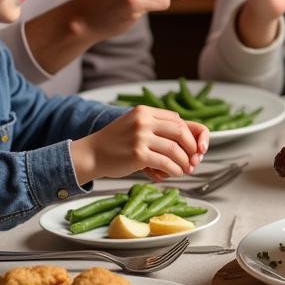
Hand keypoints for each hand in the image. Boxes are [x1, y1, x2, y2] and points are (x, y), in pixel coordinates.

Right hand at [70, 106, 208, 184]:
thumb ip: (156, 127)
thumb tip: (186, 138)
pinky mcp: (138, 154)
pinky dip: (174, 169)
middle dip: (191, 147)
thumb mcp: (135, 125)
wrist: (90, 154)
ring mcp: (140, 137)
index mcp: (144, 111)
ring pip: (175, 149)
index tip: (194, 146)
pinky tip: (175, 173)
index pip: (177, 119)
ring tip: (185, 169)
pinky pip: (165, 162)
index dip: (190, 134)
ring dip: (184, 161)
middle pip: (180, 131)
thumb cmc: (115, 143)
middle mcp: (143, 121)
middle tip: (194, 158)